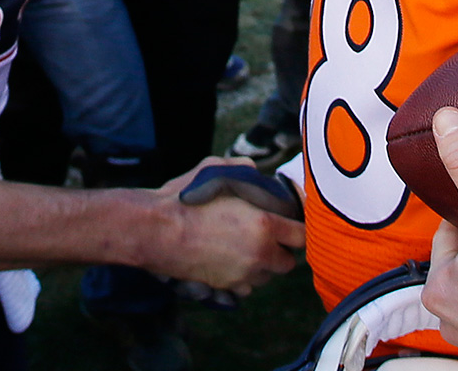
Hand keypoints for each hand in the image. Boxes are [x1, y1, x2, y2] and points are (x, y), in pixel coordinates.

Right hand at [145, 156, 303, 293]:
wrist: (156, 231)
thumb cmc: (185, 199)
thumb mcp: (214, 169)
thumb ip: (242, 169)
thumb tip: (256, 171)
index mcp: (264, 225)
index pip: (301, 237)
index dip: (296, 230)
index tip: (288, 225)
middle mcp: (259, 254)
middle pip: (288, 263)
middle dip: (281, 251)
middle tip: (267, 238)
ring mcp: (243, 275)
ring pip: (267, 277)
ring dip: (262, 265)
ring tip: (245, 248)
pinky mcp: (226, 287)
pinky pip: (246, 287)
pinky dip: (243, 278)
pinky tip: (229, 262)